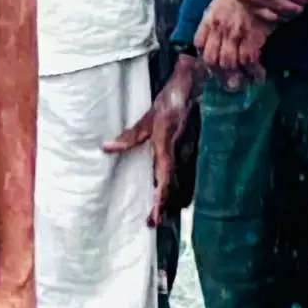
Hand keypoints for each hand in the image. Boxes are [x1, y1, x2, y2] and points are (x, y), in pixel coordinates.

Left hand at [103, 53, 197, 228]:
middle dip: (167, 208)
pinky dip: (187, 188)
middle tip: (154, 222)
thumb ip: (130, 137)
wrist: (199, 86)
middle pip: (177, 191)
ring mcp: (195, 155)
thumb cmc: (171, 101)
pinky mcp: (200, 151)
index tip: (153, 218)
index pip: (165, 182)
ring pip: (188, 186)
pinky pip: (194, 176)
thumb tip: (106, 148)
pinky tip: (180, 196)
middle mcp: (184, 156)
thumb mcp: (148, 118)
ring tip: (165, 214)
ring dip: (177, 201)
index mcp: (169, 149)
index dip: (160, 201)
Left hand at [193, 0, 268, 86]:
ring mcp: (236, 33)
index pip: (199, 44)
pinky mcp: (253, 36)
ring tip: (241, 78)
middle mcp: (219, 27)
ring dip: (234, 73)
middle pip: (211, 59)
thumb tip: (209, 45)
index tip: (210, 65)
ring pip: (228, 62)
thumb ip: (211, 24)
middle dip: (218, 71)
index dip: (203, 57)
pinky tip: (257, 74)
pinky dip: (252, 70)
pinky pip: (248, 59)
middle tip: (226, 78)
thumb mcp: (218, 6)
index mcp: (209, 19)